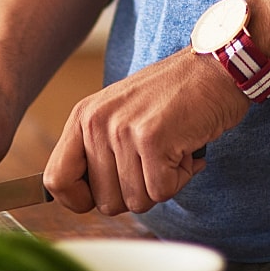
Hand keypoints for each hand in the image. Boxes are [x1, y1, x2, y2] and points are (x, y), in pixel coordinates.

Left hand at [44, 46, 248, 215]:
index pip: (54, 179)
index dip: (79, 200)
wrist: (215, 68)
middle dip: (137, 191)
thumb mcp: (121, 114)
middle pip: (104, 202)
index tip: (105, 193)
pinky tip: (186, 149)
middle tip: (155, 158)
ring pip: (136, 201)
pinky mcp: (152, 139)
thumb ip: (98, 150)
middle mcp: (97, 122)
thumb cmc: (173, 97)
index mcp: (83, 116)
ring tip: (172, 147)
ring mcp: (123, 130)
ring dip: (162, 183)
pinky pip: (161, 192)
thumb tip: (85, 200)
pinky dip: (181, 179)